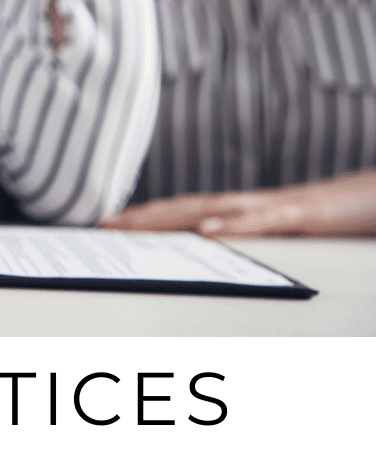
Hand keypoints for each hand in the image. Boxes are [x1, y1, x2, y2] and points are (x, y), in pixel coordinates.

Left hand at [101, 171, 375, 236]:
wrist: (372, 200)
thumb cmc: (321, 221)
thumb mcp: (270, 235)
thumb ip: (236, 242)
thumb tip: (201, 251)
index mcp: (235, 212)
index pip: (179, 214)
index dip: (142, 219)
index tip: (105, 228)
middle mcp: (244, 205)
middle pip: (182, 209)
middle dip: (141, 218)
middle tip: (103, 227)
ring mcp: (269, 207)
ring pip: (211, 209)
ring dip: (169, 218)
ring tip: (134, 227)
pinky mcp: (298, 216)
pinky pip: (261, 220)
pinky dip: (232, 224)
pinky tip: (206, 231)